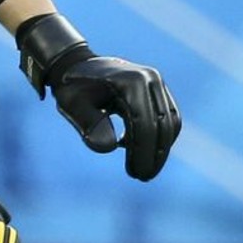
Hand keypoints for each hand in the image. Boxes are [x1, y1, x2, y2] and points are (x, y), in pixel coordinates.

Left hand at [16, 14, 181, 181]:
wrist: (76, 65)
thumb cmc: (72, 88)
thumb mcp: (73, 106)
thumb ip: (90, 124)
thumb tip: (109, 148)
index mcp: (131, 81)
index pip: (144, 124)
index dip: (141, 152)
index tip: (135, 173)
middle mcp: (150, 78)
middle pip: (162, 124)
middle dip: (154, 155)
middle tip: (141, 177)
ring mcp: (157, 82)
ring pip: (170, 122)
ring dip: (160, 148)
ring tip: (142, 169)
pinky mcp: (158, 89)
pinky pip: (167, 116)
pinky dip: (158, 135)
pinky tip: (136, 148)